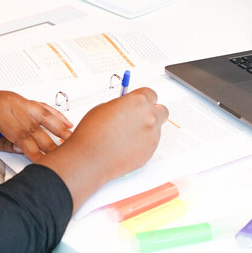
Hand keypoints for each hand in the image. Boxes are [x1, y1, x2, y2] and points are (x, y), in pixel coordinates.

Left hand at [0, 81, 72, 161]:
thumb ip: (1, 143)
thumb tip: (22, 149)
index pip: (21, 135)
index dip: (34, 150)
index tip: (44, 161)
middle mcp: (10, 103)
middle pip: (34, 126)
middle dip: (49, 143)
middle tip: (61, 155)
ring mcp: (17, 99)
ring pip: (42, 114)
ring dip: (59, 127)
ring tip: (71, 139)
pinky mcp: (20, 99)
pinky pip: (41, 106)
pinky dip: (55, 114)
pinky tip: (66, 121)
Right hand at [41, 88, 168, 210]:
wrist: (89, 159)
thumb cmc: (92, 134)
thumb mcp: (104, 107)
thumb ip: (122, 105)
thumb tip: (129, 106)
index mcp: (138, 102)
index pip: (151, 94)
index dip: (143, 98)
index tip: (139, 102)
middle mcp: (149, 117)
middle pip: (162, 110)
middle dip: (152, 112)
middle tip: (139, 117)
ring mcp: (152, 136)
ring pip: (157, 128)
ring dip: (146, 129)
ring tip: (126, 135)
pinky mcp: (150, 152)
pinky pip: (151, 143)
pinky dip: (142, 143)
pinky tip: (126, 145)